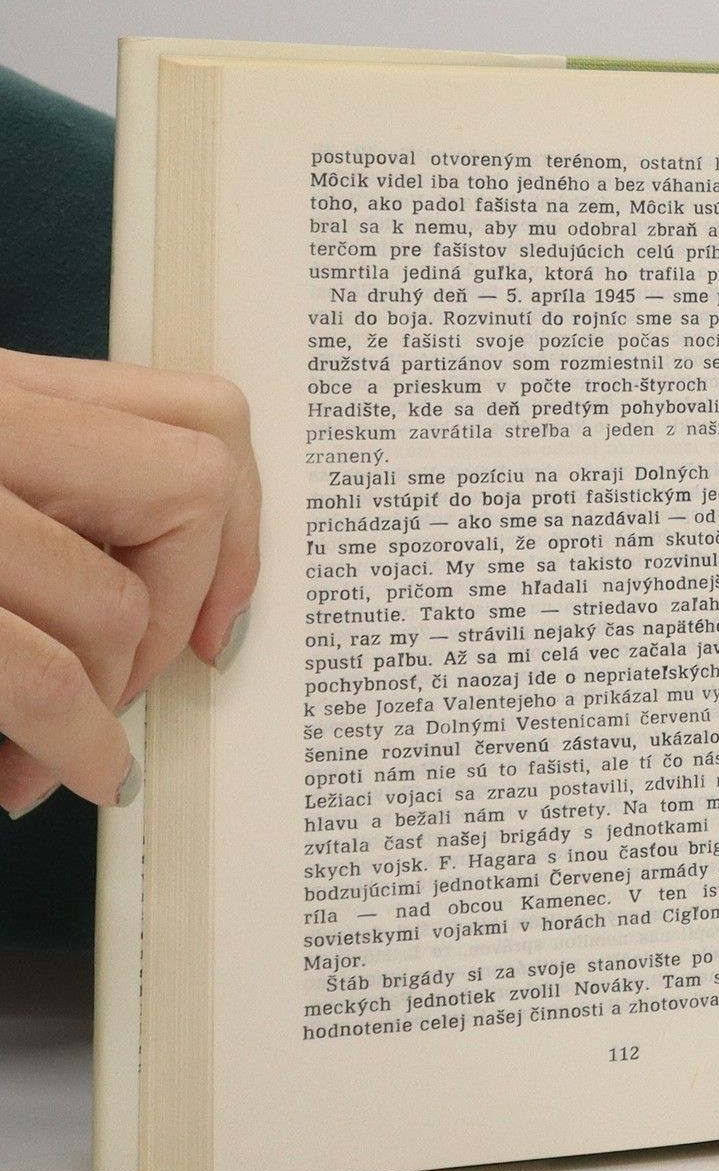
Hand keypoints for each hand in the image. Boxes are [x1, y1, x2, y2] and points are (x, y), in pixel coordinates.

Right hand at [0, 349, 259, 817]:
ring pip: (119, 599)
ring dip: (101, 705)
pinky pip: (50, 678)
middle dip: (175, 612)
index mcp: (2, 390)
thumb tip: (195, 614)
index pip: (200, 415)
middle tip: (122, 690)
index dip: (243, 528)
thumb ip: (65, 512)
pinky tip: (44, 779)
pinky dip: (71, 748)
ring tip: (44, 756)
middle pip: (194, 487)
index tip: (221, 623)